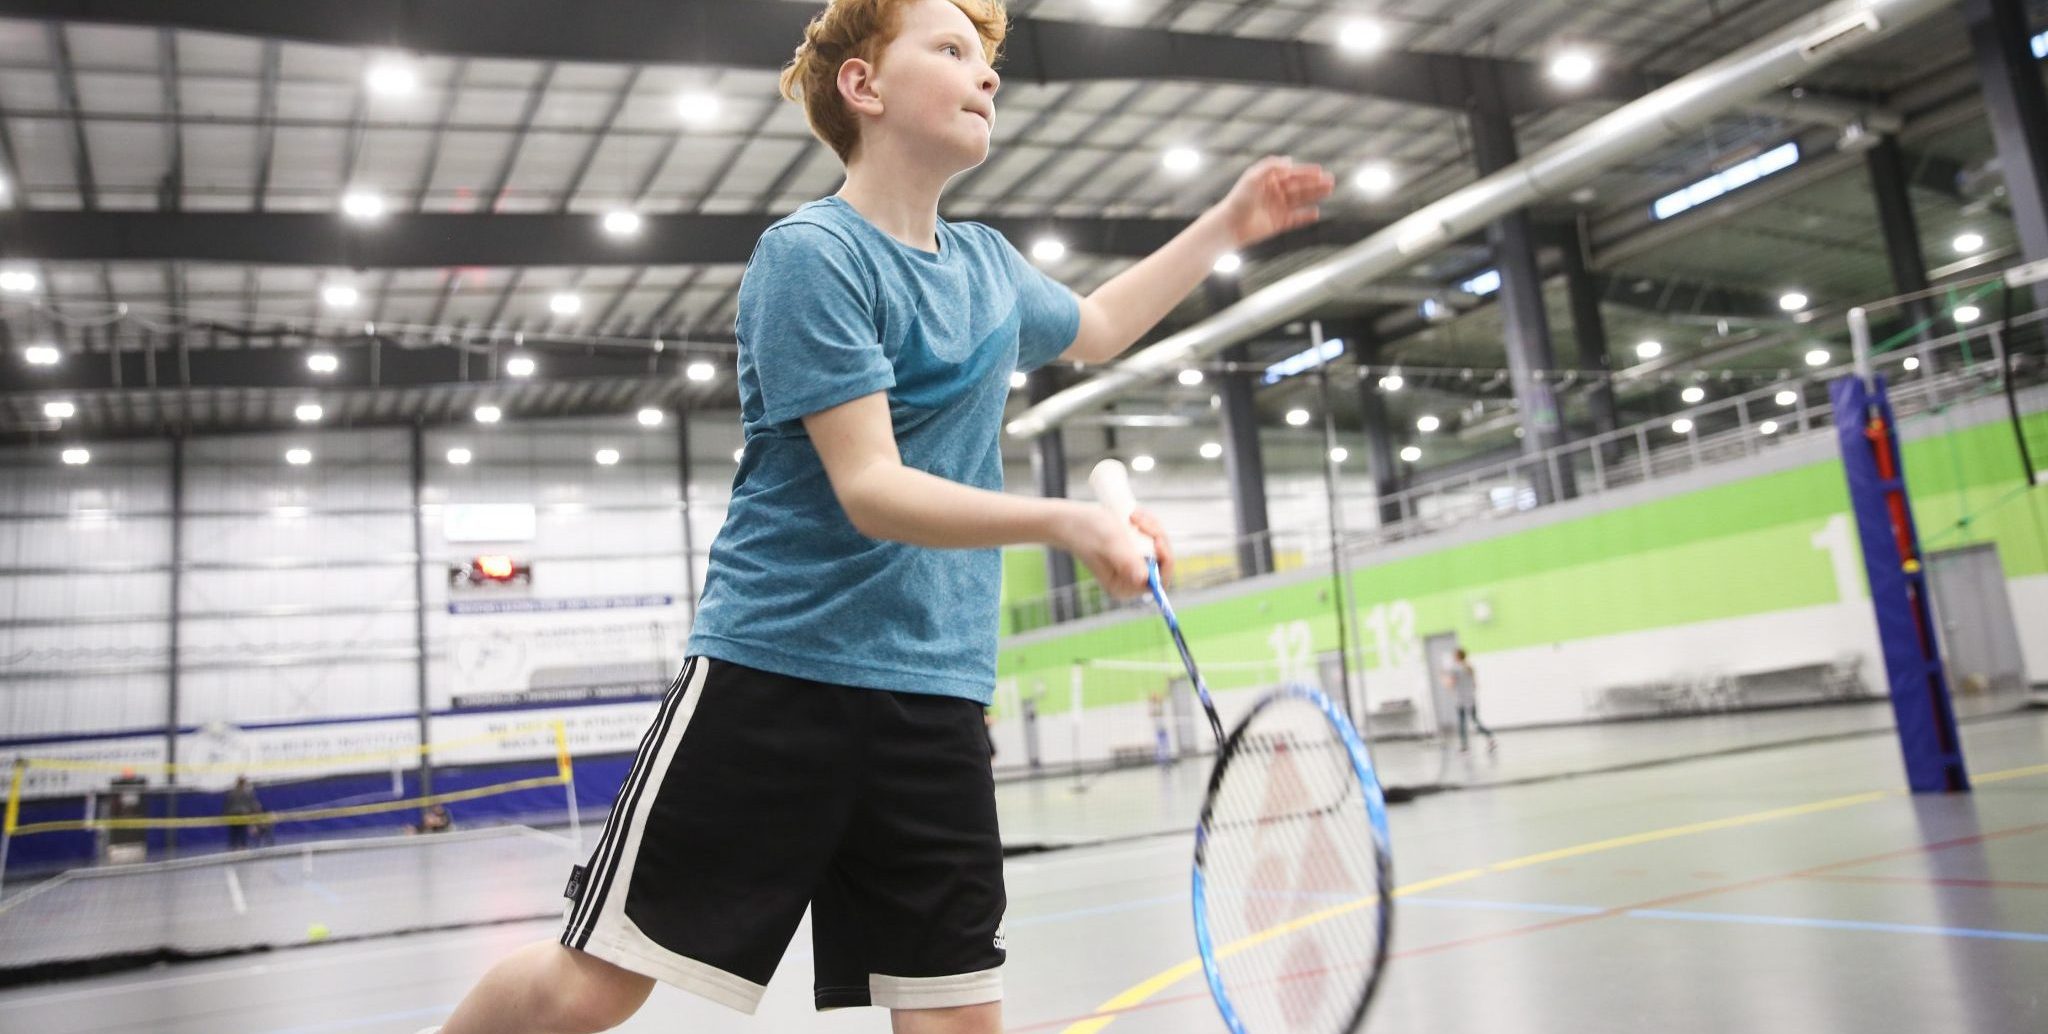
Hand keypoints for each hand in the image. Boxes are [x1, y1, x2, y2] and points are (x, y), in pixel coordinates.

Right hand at [1062, 504, 1174, 599]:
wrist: (1069, 519)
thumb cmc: (1085, 531)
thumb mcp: (1109, 542)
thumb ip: (1126, 561)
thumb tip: (1143, 578)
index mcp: (1123, 587)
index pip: (1158, 582)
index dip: (1164, 561)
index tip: (1157, 539)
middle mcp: (1130, 580)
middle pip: (1162, 561)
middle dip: (1156, 536)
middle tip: (1140, 520)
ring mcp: (1132, 566)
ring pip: (1159, 546)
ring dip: (1151, 527)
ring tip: (1133, 515)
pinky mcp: (1132, 552)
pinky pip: (1152, 537)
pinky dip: (1147, 524)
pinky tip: (1134, 515)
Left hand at [1213, 157, 1335, 246]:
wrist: (1230, 225)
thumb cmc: (1239, 199)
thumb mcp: (1253, 177)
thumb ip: (1270, 167)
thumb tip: (1289, 161)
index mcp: (1269, 180)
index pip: (1291, 174)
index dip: (1306, 172)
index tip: (1320, 170)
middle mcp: (1274, 193)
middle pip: (1299, 186)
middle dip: (1315, 183)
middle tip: (1331, 180)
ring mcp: (1277, 208)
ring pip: (1300, 200)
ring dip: (1314, 195)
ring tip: (1329, 191)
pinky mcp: (1278, 223)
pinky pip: (1295, 219)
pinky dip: (1305, 216)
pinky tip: (1316, 213)